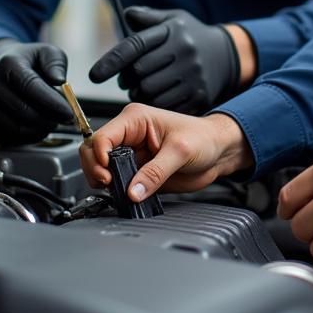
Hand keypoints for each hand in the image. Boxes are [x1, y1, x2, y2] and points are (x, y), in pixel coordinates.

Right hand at [0, 39, 72, 145]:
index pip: (31, 87)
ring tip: (50, 123)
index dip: (52, 103)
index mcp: (8, 63)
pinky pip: (3, 138)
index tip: (69, 113)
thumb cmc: (24, 60)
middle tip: (62, 120)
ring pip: (14, 129)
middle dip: (48, 120)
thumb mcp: (45, 52)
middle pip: (23, 111)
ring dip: (38, 131)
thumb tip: (59, 80)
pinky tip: (34, 129)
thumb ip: (56, 63)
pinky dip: (24, 139)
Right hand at [79, 102, 252, 197]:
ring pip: (100, 167)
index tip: (107, 173)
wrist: (218, 152)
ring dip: (103, 180)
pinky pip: (116, 180)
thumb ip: (155, 172)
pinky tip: (125, 194)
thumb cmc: (204, 139)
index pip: (103, 136)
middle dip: (95, 168)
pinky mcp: (137, 170)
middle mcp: (130, 135)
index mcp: (136, 119)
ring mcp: (132, 153)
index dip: (99, 156)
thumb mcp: (180, 152)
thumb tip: (133, 190)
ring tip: (117, 189)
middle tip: (108, 183)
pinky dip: (114, 189)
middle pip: (94, 150)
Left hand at [88, 7, 239, 113]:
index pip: (135, 45)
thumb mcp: (173, 19)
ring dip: (139, 93)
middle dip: (127, 78)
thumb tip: (126, 14)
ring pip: (150, 92)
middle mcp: (184, 51)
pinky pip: (165, 106)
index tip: (94, 75)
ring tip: (144, 86)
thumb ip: (147, 17)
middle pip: (139, 73)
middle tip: (129, 78)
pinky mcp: (199, 95)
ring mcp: (193, 75)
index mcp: (173, 30)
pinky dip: (156, 104)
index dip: (111, 61)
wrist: (227, 56)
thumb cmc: (191, 36)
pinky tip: (159, 95)